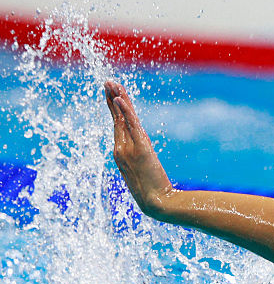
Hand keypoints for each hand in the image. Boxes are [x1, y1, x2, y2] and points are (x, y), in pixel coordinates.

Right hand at [104, 80, 173, 215]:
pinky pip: (130, 126)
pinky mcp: (139, 149)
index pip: (117, 125)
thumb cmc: (152, 190)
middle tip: (107, 82)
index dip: (115, 108)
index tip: (111, 94)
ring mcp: (128, 149)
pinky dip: (125, 112)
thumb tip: (142, 145)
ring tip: (112, 84)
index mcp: (121, 152)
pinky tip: (119, 99)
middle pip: (116, 119)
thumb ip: (140, 155)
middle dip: (112, 99)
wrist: (155, 202)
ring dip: (117, 99)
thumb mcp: (144, 169)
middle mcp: (120, 148)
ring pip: (121, 119)